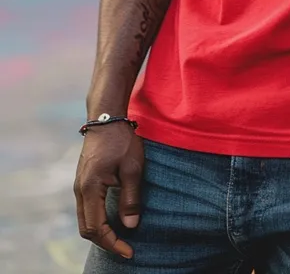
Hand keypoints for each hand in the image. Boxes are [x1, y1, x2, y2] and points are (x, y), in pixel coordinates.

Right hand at [74, 123, 144, 258]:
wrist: (106, 117)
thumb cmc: (121, 140)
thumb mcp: (132, 167)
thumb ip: (130, 197)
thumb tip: (130, 226)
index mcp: (90, 188)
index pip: (96, 228)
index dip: (113, 243)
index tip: (129, 251)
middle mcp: (80, 190)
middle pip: (87, 229)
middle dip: (106, 242)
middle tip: (127, 248)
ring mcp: (79, 186)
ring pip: (85, 220)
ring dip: (101, 233)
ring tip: (121, 239)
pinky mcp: (83, 181)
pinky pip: (86, 209)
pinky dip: (97, 221)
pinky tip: (113, 221)